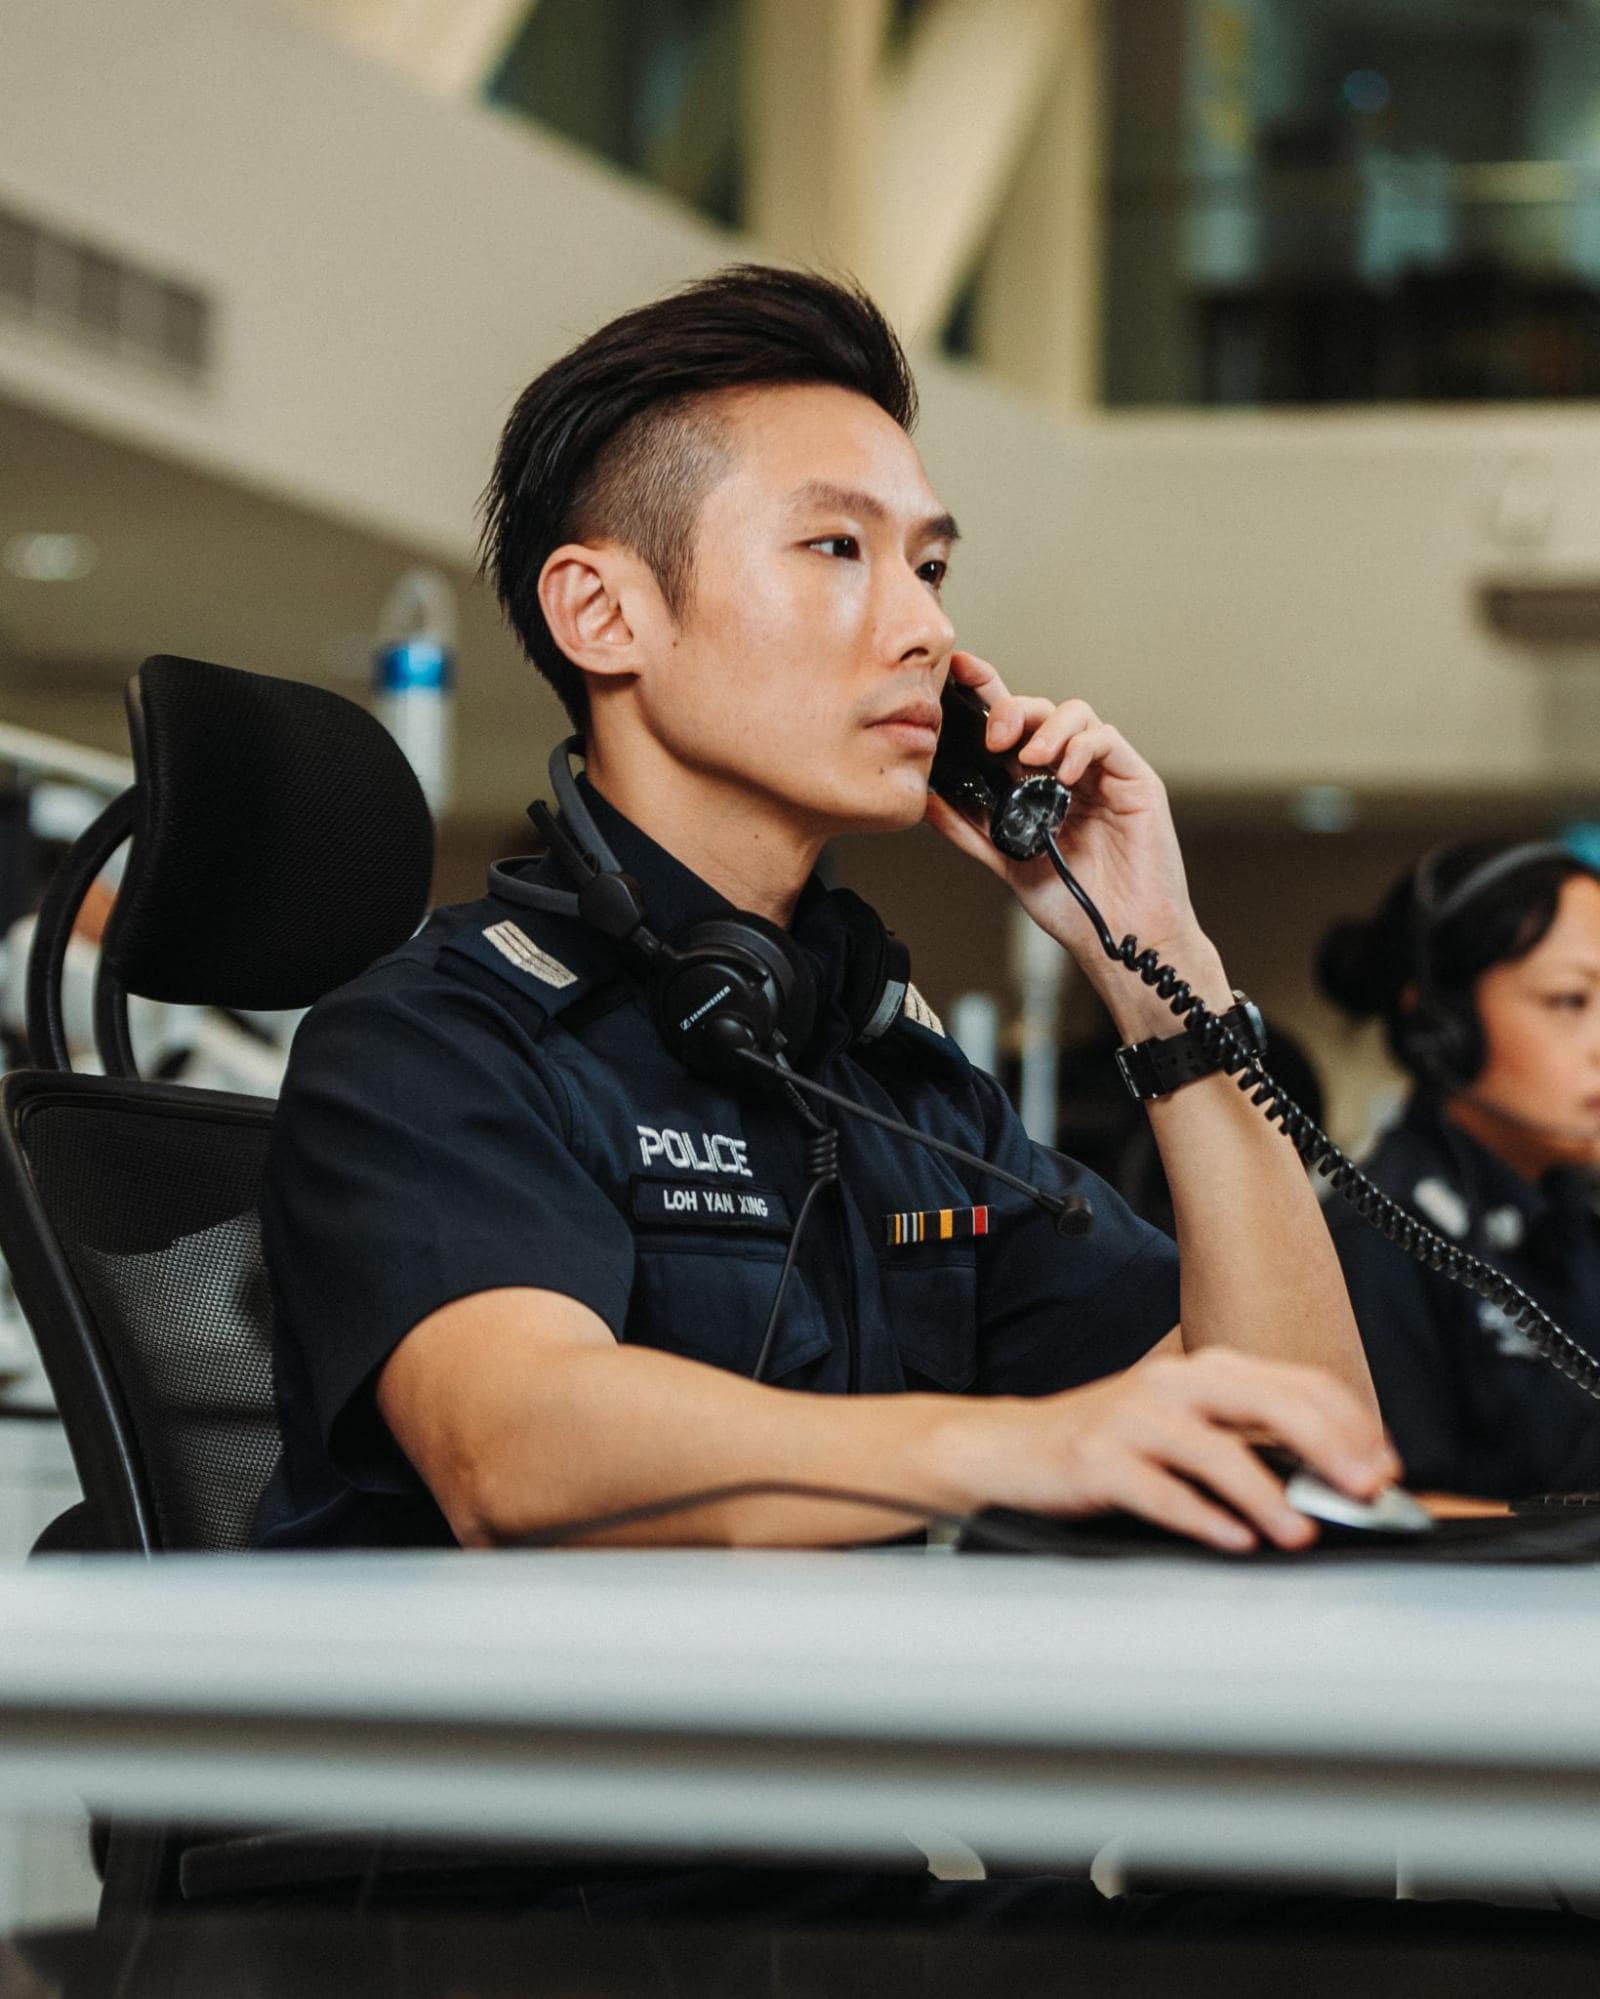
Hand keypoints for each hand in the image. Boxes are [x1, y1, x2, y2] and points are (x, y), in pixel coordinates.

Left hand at [925, 652, 1224, 1024]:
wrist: (1118, 938)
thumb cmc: (1073, 903)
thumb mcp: (1006, 860)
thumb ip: (968, 828)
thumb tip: (925, 799)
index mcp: (1037, 783)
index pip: (1010, 726)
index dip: (986, 692)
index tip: (958, 672)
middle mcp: (1070, 771)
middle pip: (1040, 710)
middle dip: (1012, 709)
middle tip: (994, 736)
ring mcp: (1103, 773)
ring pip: (1076, 714)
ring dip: (1047, 727)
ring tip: (1030, 757)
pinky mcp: (1136, 779)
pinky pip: (1108, 740)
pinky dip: (1082, 746)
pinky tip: (1064, 773)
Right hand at [958, 1349, 1400, 1552]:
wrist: (1012, 1447)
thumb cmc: (1108, 1445)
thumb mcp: (1184, 1428)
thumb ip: (1248, 1441)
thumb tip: (1331, 1480)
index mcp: (1203, 1371)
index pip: (1295, 1382)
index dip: (1349, 1422)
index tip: (1385, 1466)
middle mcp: (1172, 1384)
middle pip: (1267, 1402)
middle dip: (1327, 1447)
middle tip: (1365, 1491)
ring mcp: (1132, 1419)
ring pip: (1215, 1449)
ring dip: (1267, 1494)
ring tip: (1300, 1532)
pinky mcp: (1097, 1459)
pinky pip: (1158, 1489)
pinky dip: (1201, 1517)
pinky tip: (1233, 1540)